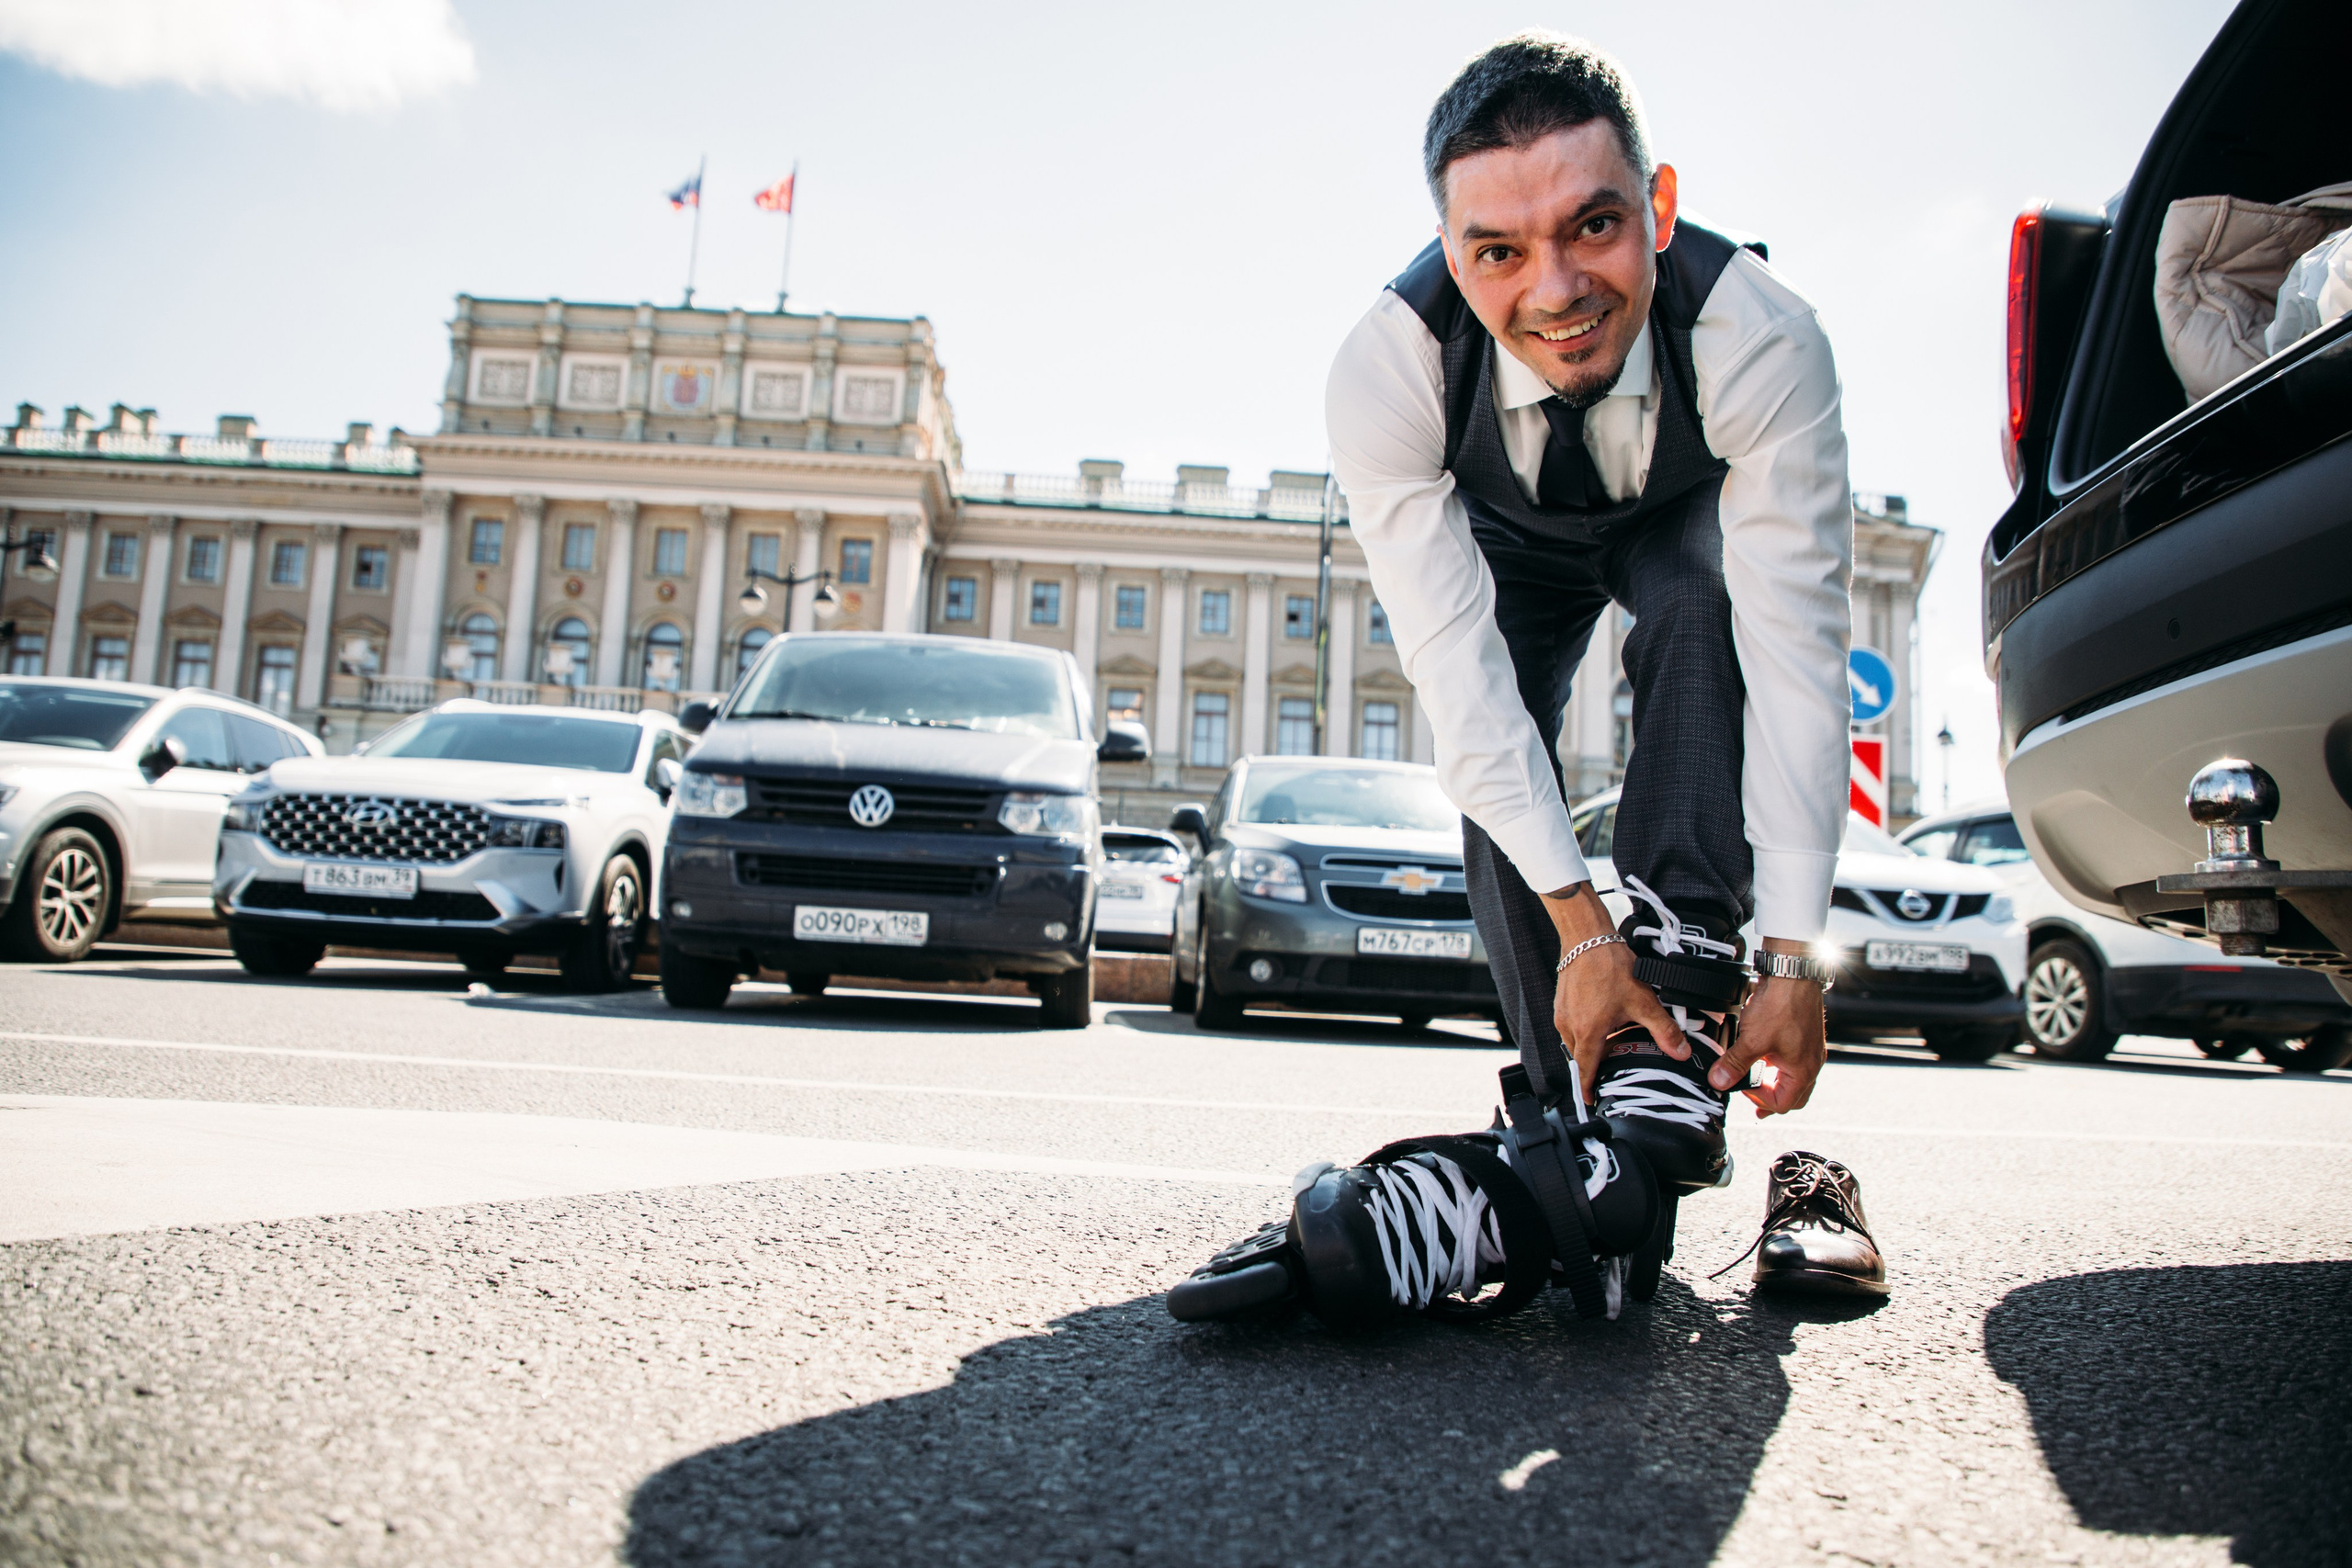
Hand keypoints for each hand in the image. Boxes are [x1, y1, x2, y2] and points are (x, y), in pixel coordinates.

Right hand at [1543, 884, 1685, 1104]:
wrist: (1587, 937)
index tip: (1591, 1100)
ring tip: (1612, 1038)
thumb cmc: (1609, 965)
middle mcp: (1569, 1026)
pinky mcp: (1561, 1003)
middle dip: (1596, 1064)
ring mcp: (1562, 1014)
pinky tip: (1603, 1017)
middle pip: (1582, 1056)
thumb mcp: (1643, 1001)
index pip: (1586, 1071)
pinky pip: (1572, 1025)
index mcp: (1587, 1032)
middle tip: (1614, 1065)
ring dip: (1592, 1044)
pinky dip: (1586, 1028)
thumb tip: (1680, 1051)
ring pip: (1576, 1040)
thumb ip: (1663, 1030)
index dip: (1589, 1088)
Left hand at [1710, 962, 1826, 1116]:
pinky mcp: (1806, 1035)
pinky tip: (1765, 1056)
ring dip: (1775, 1083)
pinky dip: (1779, 1066)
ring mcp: (1810, 1049)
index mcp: (1803, 1071)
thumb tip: (1719, 1081)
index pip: (1783, 1104)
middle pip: (1793, 1096)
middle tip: (1752, 1100)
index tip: (1741, 1087)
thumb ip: (1734, 1064)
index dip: (1759, 1100)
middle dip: (1771, 1099)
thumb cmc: (1781, 1006)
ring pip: (1795, 1078)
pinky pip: (1794, 1060)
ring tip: (1756, 1081)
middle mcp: (1811, 1063)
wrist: (1793, 974)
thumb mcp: (1752, 1040)